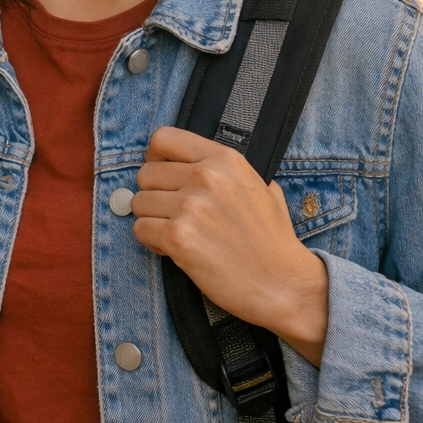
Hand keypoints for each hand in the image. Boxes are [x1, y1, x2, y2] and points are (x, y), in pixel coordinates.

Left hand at [131, 127, 328, 364]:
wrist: (282, 283)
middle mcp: (205, 177)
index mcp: (225, 159)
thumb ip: (225, 170)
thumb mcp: (260, 186)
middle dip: (154, 194)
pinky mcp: (178, 238)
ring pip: (139, 202)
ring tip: (179, 233)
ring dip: (152, 219)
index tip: (161, 173)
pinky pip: (140, 229)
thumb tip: (187, 162)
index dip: (155, 157)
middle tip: (174, 213)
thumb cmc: (271, 239)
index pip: (164, 139)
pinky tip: (175, 249)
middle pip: (146, 173)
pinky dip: (151, 241)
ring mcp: (190, 207)